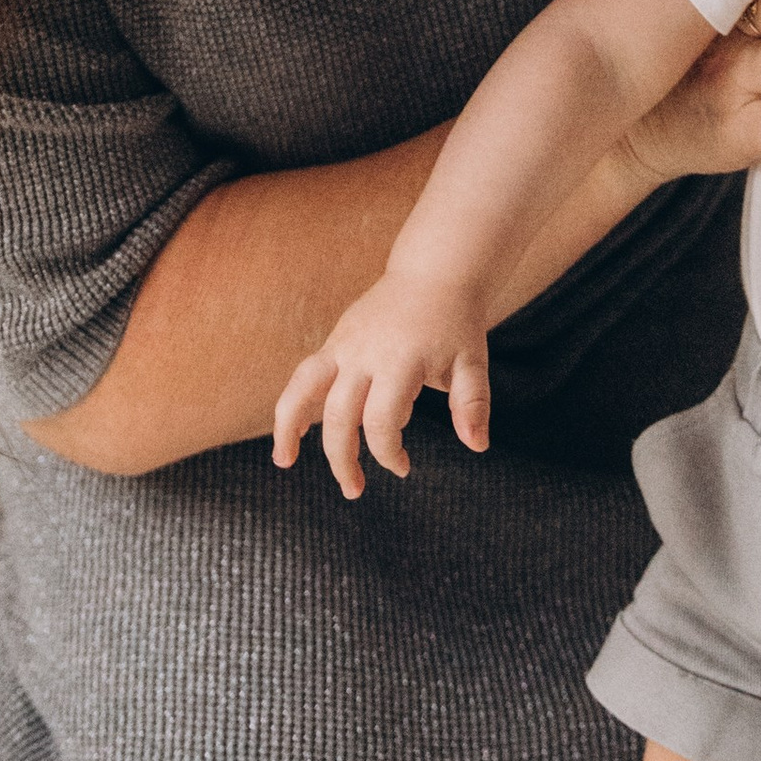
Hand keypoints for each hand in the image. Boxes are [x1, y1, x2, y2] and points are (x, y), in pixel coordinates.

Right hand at [272, 274, 490, 498]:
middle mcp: (364, 353)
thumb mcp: (472, 361)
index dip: (388, 452)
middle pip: (338, 414)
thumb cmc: (456, 320)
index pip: (381, 420)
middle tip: (355, 490)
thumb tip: (477, 446)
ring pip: (303, 387)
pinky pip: (306, 374)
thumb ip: (472, 404)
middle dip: (342, 459)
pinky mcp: (336, 339)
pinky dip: (294, 403)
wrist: (433, 270)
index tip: (403, 468)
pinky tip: (292, 432)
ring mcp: (344, 343)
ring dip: (289, 426)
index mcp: (400, 360)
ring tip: (283, 462)